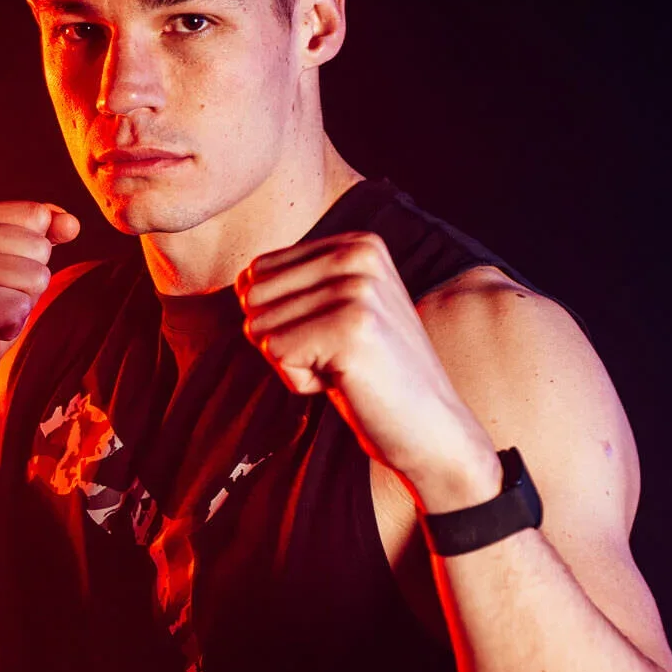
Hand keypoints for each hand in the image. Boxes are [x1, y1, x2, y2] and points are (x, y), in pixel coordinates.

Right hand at [0, 200, 79, 407]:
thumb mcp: (14, 261)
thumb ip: (42, 233)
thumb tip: (71, 223)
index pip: (34, 215)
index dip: (29, 253)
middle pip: (38, 247)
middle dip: (27, 282)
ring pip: (35, 278)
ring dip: (20, 305)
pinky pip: (21, 310)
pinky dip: (10, 328)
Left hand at [237, 231, 501, 512]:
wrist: (430, 429)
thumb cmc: (374, 377)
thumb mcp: (340, 312)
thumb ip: (298, 286)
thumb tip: (241, 280)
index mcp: (356, 243)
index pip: (259, 271)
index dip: (282, 319)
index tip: (332, 338)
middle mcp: (358, 255)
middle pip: (254, 295)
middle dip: (280, 340)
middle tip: (335, 358)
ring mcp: (356, 289)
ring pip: (260, 325)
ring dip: (290, 362)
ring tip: (342, 369)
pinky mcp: (350, 328)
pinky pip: (275, 352)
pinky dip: (298, 381)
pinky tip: (343, 383)